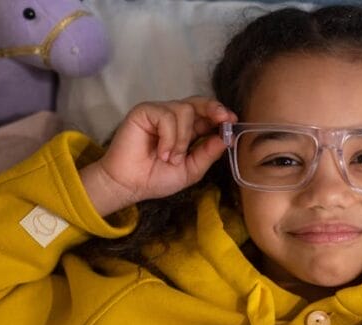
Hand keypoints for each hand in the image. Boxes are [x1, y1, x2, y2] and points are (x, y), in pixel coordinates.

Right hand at [81, 98, 236, 214]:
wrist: (130, 185)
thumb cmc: (157, 178)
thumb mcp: (191, 170)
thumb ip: (207, 154)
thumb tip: (226, 138)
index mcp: (187, 130)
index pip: (206, 115)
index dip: (220, 115)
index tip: (232, 121)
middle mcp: (174, 118)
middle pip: (198, 102)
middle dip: (213, 108)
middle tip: (223, 119)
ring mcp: (158, 113)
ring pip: (184, 110)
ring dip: (182, 138)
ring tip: (170, 158)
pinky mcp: (144, 111)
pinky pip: (166, 116)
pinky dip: (168, 137)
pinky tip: (161, 152)